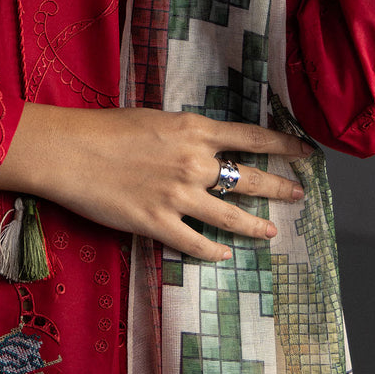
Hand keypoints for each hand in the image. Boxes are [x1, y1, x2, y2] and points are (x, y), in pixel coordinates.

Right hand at [0, 102, 310, 261]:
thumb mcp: (154, 118)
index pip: (252, 137)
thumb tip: (205, 146)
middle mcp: (195, 163)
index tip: (305, 152)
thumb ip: (184, 134)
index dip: (284, 145)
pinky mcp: (159, 224)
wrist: (69, 151)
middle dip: (280, 187)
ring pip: (232, 217)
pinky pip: (197, 243)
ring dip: (255, 226)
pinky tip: (224, 255)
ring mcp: (179, 197)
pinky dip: (213, 251)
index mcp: (194, 130)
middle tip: (298, 194)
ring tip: (271, 232)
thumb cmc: (104, 128)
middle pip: (251, 178)